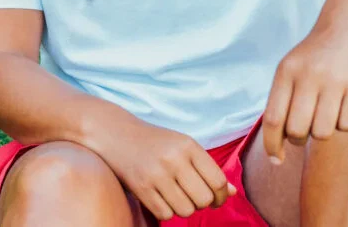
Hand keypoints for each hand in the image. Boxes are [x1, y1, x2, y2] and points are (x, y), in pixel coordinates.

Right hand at [88, 116, 236, 220]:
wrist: (114, 133)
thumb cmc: (155, 142)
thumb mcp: (183, 146)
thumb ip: (207, 168)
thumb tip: (233, 193)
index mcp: (188, 145)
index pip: (218, 181)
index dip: (222, 195)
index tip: (216, 197)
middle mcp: (174, 159)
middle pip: (204, 199)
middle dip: (203, 203)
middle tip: (194, 197)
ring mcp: (156, 174)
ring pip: (186, 210)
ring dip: (184, 208)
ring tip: (176, 195)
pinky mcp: (141, 187)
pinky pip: (165, 214)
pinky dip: (166, 210)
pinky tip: (160, 197)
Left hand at [262, 18, 347, 162]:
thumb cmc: (314, 56)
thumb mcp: (290, 68)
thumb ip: (281, 101)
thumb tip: (275, 146)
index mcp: (285, 72)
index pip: (273, 119)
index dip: (272, 145)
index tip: (275, 160)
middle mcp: (308, 76)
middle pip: (297, 130)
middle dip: (299, 138)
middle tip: (305, 127)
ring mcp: (334, 81)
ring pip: (322, 133)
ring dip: (322, 131)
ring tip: (325, 112)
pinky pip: (346, 125)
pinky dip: (343, 123)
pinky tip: (343, 104)